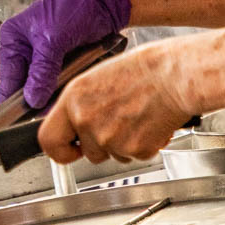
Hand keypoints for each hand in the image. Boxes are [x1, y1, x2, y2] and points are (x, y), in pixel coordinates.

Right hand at [0, 0, 131, 107]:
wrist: (106, 0)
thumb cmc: (75, 6)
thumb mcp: (53, 39)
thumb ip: (42, 70)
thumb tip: (32, 99)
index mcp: (13, 40)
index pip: (7, 79)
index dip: (14, 100)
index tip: (22, 119)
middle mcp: (26, 51)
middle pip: (25, 87)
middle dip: (38, 98)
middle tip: (50, 109)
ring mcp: (45, 59)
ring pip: (44, 89)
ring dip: (54, 95)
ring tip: (64, 96)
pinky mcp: (63, 64)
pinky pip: (60, 85)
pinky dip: (66, 89)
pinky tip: (73, 89)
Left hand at [37, 26, 224, 163]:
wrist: (176, 75)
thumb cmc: (145, 69)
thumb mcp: (98, 78)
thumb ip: (81, 103)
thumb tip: (76, 120)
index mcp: (74, 99)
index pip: (48, 140)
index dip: (59, 150)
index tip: (69, 150)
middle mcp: (87, 121)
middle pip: (87, 152)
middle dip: (101, 145)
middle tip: (119, 125)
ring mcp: (110, 138)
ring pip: (112, 154)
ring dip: (123, 144)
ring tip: (137, 116)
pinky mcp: (134, 149)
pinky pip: (135, 155)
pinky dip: (144, 145)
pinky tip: (150, 122)